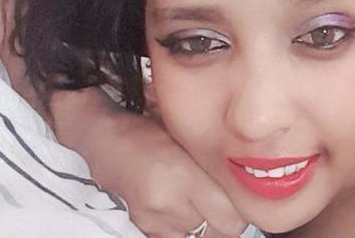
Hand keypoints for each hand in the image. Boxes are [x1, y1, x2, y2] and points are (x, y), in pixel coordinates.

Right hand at [50, 88, 246, 236]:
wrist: (106, 138)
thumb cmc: (153, 127)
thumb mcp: (190, 136)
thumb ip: (217, 163)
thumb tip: (248, 184)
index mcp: (182, 176)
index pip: (232, 217)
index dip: (241, 206)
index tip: (240, 190)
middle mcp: (167, 204)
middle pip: (222, 230)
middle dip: (228, 215)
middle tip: (224, 193)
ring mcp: (154, 220)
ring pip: (202, 234)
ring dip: (208, 220)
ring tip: (200, 194)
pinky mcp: (144, 226)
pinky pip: (180, 235)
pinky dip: (187, 224)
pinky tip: (183, 203)